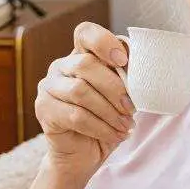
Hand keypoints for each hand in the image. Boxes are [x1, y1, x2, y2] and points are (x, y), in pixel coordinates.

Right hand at [35, 20, 134, 177]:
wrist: (82, 155)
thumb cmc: (104, 122)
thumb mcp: (120, 97)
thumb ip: (126, 79)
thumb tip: (145, 68)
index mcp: (80, 56)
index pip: (85, 33)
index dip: (104, 42)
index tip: (123, 61)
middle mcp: (60, 67)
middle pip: (85, 65)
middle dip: (114, 88)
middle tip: (131, 108)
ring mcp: (48, 87)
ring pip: (81, 91)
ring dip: (109, 111)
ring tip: (125, 125)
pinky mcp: (44, 110)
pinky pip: (75, 116)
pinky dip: (101, 127)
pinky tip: (115, 135)